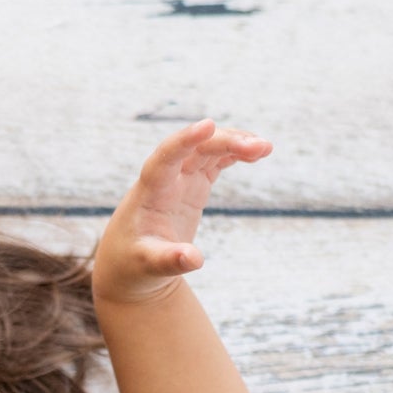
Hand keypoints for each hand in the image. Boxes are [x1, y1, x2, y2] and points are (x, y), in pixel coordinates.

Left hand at [93, 119, 270, 306]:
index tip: (208, 125)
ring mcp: (179, 180)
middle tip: (259, 147)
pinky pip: (214, 161)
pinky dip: (234, 154)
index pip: (164, 159)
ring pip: (207, 150)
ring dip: (234, 144)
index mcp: (149, 193)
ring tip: (265, 148)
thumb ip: (170, 261)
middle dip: (224, 142)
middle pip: (194, 149)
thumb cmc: (133, 265)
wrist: (127, 265)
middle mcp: (164, 180)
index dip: (184, 141)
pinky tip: (257, 153)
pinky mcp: (191, 186)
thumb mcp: (149, 267)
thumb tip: (194, 259)